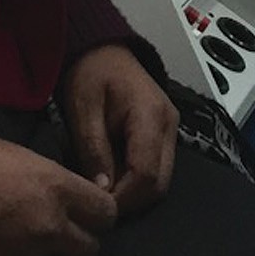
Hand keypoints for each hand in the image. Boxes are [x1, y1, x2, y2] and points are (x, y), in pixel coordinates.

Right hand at [0, 133, 117, 255]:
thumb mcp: (20, 156)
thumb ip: (50, 180)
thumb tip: (65, 197)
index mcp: (56, 188)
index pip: (106, 212)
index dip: (99, 211)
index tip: (89, 210)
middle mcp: (49, 227)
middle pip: (91, 250)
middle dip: (81, 240)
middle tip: (64, 230)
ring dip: (48, 254)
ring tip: (24, 237)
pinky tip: (0, 247)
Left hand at [59, 43, 177, 216]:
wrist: (103, 49)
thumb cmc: (91, 72)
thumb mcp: (84, 108)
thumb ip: (94, 149)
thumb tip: (102, 190)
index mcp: (151, 115)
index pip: (147, 175)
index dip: (123, 198)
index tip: (95, 206)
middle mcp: (169, 125)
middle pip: (160, 184)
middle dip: (130, 201)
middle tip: (98, 204)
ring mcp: (171, 130)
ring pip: (162, 180)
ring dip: (133, 192)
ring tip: (103, 190)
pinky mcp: (165, 134)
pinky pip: (157, 168)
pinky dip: (136, 180)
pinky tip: (113, 176)